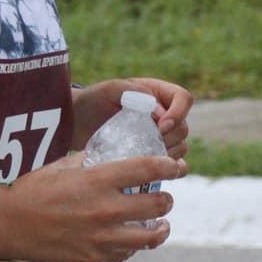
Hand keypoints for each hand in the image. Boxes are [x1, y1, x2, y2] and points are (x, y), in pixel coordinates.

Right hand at [0, 150, 188, 261]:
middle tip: (165, 197)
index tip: (176, 166)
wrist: (7, 224)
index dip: (169, 166)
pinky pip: (126, 254)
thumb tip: (114, 152)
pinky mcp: (94, 258)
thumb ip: (92, 160)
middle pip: (157, 204)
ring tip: (162, 224)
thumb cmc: (33, 189)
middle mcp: (105, 209)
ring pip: (150, 237)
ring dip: (161, 228)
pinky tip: (132, 240)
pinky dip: (133, 247)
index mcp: (98, 180)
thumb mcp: (64, 165)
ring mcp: (101, 237)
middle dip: (166, 199)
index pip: (148, 169)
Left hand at [72, 78, 192, 158]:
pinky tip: (156, 172)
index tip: (160, 125)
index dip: (179, 113)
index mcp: (159, 94)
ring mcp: (159, 137)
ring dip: (167, 154)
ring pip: (180, 147)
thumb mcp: (109, 89)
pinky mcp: (152, 155)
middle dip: (170, 137)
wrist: (77, 122)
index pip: (184, 99)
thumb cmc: (93, 100)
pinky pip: (172, 164)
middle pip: (183, 127)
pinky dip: (169, 168)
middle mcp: (164, 115)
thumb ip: (133, 91)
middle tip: (147, 143)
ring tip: (143, 157)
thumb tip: (158, 111)